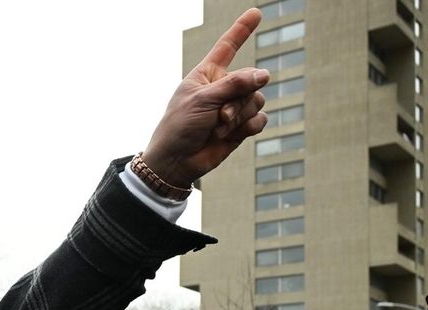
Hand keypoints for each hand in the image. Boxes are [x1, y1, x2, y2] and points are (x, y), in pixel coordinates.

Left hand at [142, 8, 270, 187]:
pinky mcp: (241, 126)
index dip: (241, 30)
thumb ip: (234, 84)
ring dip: (240, 115)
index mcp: (208, 74)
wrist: (177, 161)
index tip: (256, 12)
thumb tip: (265, 74)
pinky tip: (231, 136)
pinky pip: (260, 119)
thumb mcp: (203, 100)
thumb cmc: (180, 126)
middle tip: (219, 115)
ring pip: (258, 99)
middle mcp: (223, 87)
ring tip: (219, 127)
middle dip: (239, 98)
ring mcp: (233, 107)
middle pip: (252, 79)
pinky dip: (248, 127)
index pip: (228, 47)